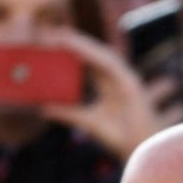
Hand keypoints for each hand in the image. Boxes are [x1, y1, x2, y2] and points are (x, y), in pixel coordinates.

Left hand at [38, 29, 157, 162]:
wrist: (139, 149)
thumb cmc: (119, 137)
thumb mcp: (87, 121)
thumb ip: (68, 113)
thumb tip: (43, 108)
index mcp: (108, 85)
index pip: (87, 63)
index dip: (71, 52)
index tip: (50, 43)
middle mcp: (117, 78)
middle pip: (93, 54)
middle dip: (75, 43)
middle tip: (52, 33)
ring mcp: (125, 78)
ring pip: (101, 54)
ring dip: (82, 44)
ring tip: (62, 36)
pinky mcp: (130, 82)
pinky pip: (110, 64)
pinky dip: (94, 54)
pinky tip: (78, 48)